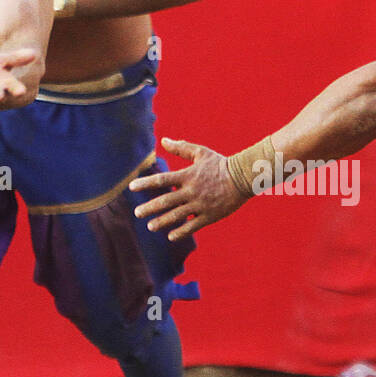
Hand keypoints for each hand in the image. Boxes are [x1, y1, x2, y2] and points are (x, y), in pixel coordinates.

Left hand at [129, 137, 248, 240]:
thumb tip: (163, 140)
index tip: (132, 187)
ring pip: (176, 216)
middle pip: (165, 201)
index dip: (145, 184)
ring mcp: (200, 205)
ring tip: (150, 226)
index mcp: (187, 175)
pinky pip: (192, 226)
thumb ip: (181, 147)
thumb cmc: (221, 164)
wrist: (244, 177)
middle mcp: (191, 191)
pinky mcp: (210, 215)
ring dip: (161, 222)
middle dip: (149, 208)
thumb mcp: (201, 152)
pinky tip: (170, 236)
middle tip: (137, 213)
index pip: (161, 180)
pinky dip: (180, 232)